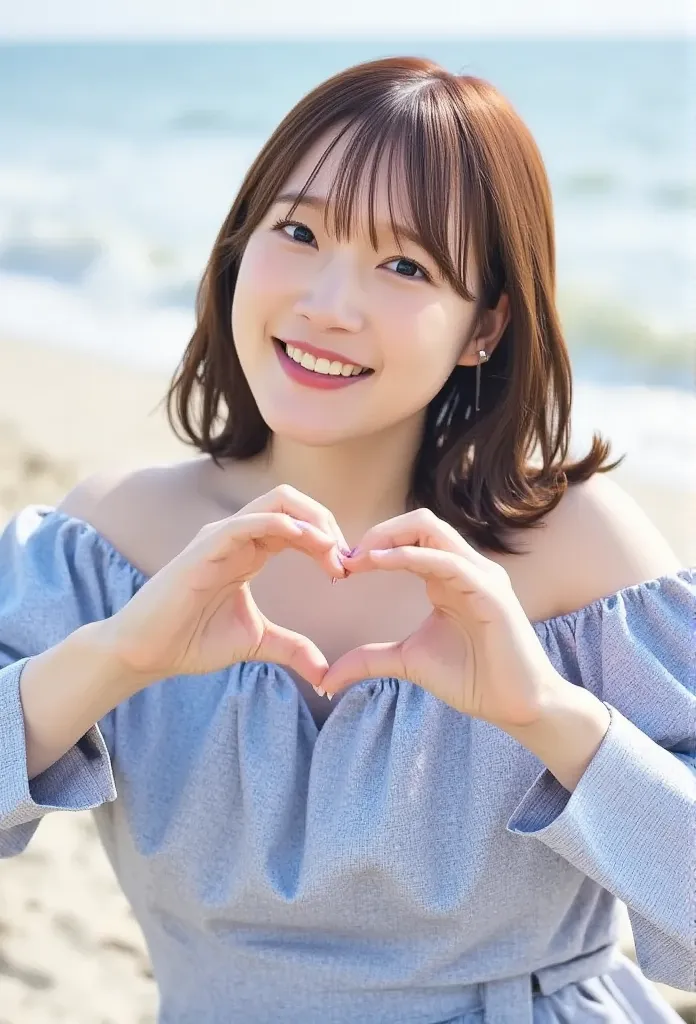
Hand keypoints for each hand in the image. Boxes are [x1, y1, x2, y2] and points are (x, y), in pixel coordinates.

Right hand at [100, 486, 349, 689]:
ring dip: (313, 521)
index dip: (329, 541)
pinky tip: (308, 542)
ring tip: (333, 551)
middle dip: (327, 522)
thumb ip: (292, 649)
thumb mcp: (256, 642)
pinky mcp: (204, 547)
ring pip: (276, 502)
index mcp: (250, 550)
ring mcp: (220, 536)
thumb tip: (326, 674)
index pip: (298, 524)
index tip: (346, 571)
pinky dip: (282, 525)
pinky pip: (248, 522)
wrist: (146, 653)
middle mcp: (237, 535)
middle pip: (293, 502)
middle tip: (345, 558)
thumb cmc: (192, 640)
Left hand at [322, 508, 564, 728]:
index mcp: (448, 576)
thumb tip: (326, 678)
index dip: (373, 545)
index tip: (340, 567)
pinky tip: (380, 563)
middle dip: (379, 531)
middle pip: (420, 523)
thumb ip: (370, 659)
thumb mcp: (408, 662)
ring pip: (433, 529)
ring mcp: (480, 575)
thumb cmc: (473, 679)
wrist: (519, 705)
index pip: (410, 538)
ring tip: (356, 556)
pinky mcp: (491, 592)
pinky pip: (447, 561)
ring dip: (389, 537)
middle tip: (346, 556)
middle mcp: (466, 567)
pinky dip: (410, 557)